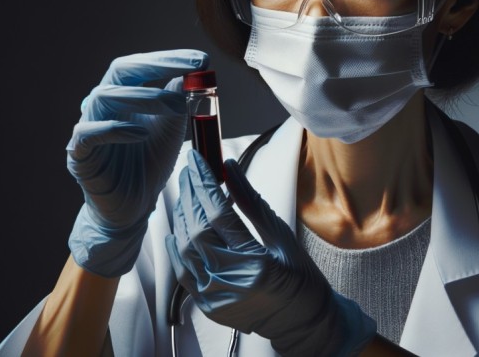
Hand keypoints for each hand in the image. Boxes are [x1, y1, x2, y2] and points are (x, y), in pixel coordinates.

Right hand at [67, 49, 207, 277]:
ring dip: (145, 97)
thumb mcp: (172, 130)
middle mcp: (103, 106)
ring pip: (104, 96)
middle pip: (120, 71)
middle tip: (191, 68)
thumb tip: (191, 73)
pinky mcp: (78, 155)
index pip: (140, 66)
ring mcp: (87, 127)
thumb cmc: (150, 164)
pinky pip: (88, 134)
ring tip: (177, 106)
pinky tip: (141, 133)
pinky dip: (115, 129)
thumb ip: (178, 102)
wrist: (133, 208)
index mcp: (124, 96)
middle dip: (157, 65)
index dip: (169, 58)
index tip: (202, 59)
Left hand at [165, 150, 375, 355]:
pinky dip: (177, 247)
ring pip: (186, 248)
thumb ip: (250, 201)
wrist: (301, 320)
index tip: (197, 159)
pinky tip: (177, 226)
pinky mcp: (208, 306)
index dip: (204, 182)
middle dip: (190, 194)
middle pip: (197, 229)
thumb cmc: (300, 276)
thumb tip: (229, 167)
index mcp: (255, 263)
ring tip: (186, 192)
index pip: (218, 214)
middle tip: (189, 169)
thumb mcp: (281, 235)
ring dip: (182, 216)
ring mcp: (216, 298)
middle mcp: (231, 282)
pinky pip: (183, 272)